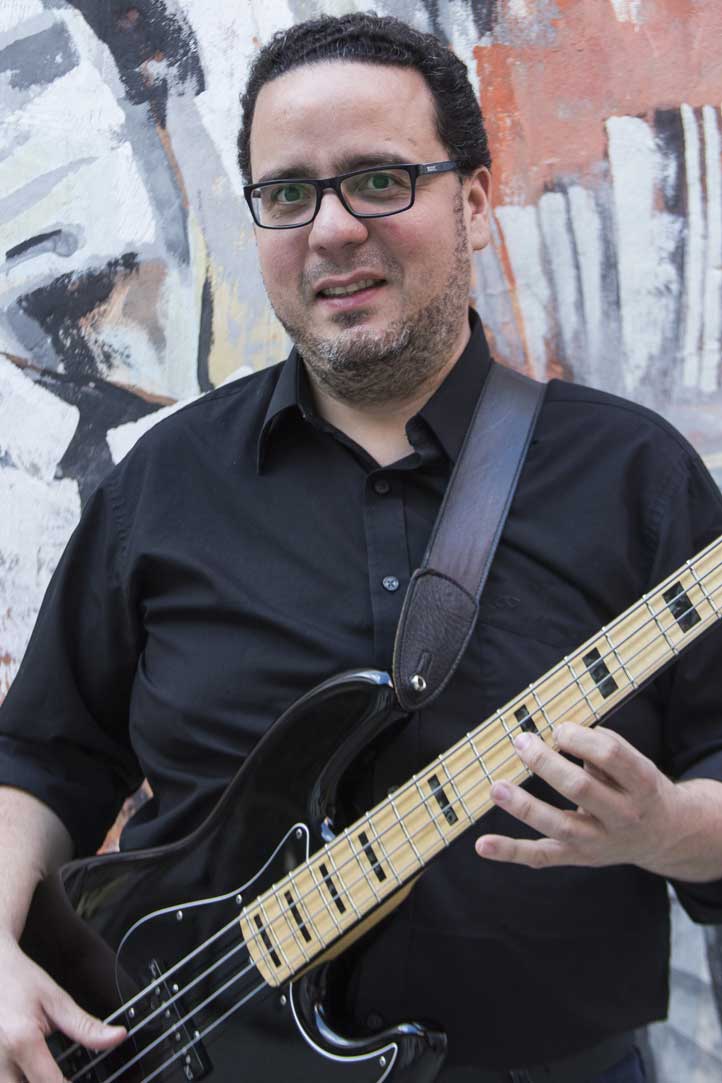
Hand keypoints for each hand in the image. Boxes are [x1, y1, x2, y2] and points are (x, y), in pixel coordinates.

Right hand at [0, 934, 124, 1082]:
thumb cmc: (20, 980)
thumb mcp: (57, 1000)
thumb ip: (85, 1026)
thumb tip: (117, 1038)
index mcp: (22, 1041)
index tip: (88, 1080)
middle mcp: (0, 1061)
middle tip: (69, 1077)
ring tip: (53, 1073)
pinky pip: (6, 1082)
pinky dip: (22, 1080)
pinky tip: (36, 1072)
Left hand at [475, 723, 678, 871]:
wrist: (664, 835)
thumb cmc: (638, 787)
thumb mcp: (635, 762)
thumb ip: (601, 748)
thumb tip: (556, 730)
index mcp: (641, 784)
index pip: (611, 755)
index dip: (580, 737)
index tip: (558, 728)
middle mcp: (623, 816)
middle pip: (581, 788)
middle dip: (546, 763)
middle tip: (521, 741)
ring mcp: (599, 841)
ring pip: (559, 825)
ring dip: (524, 805)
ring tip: (496, 787)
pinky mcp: (577, 856)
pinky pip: (541, 856)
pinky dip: (510, 851)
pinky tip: (483, 845)